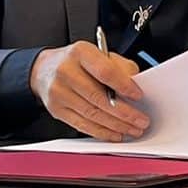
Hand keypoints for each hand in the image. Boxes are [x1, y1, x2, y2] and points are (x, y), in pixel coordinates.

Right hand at [30, 42, 148, 141]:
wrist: (45, 69)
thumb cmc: (79, 62)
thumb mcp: (100, 54)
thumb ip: (121, 67)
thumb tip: (136, 86)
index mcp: (80, 53)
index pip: (104, 71)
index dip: (123, 85)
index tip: (138, 96)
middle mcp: (66, 71)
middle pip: (98, 96)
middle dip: (124, 113)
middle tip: (141, 121)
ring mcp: (59, 92)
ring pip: (91, 114)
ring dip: (116, 126)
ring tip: (133, 129)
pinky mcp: (56, 109)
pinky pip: (82, 125)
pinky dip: (102, 132)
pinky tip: (115, 134)